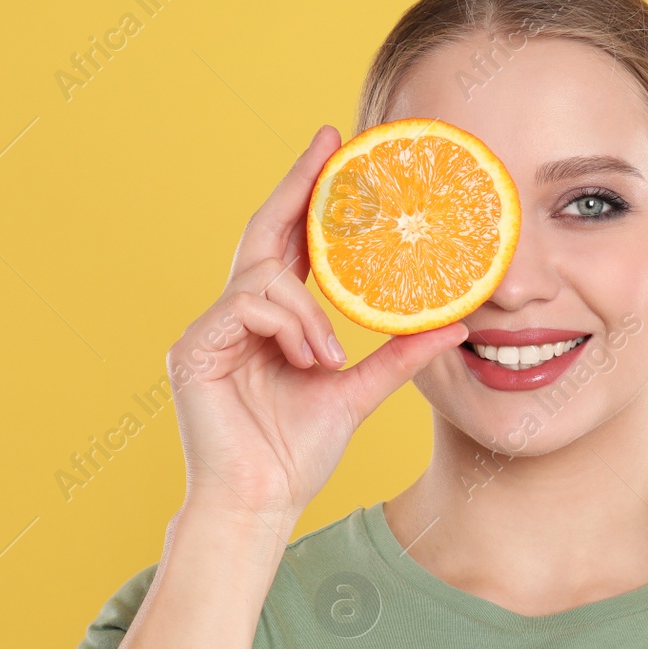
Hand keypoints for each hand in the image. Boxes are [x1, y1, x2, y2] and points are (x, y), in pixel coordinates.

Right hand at [167, 125, 469, 531]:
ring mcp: (209, 329)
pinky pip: (249, 304)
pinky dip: (291, 326)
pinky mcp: (193, 348)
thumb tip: (454, 325)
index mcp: (269, 320)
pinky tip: (310, 361)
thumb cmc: (296, 455)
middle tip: (329, 144)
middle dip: (297, 184)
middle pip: (264, 231)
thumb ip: (398, 356)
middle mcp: (234, 316)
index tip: (336, 151)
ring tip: (328, 358)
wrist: (259, 504)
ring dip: (309, 310)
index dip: (309, 196)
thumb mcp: (358, 393)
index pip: (288, 243)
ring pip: (264, 274)